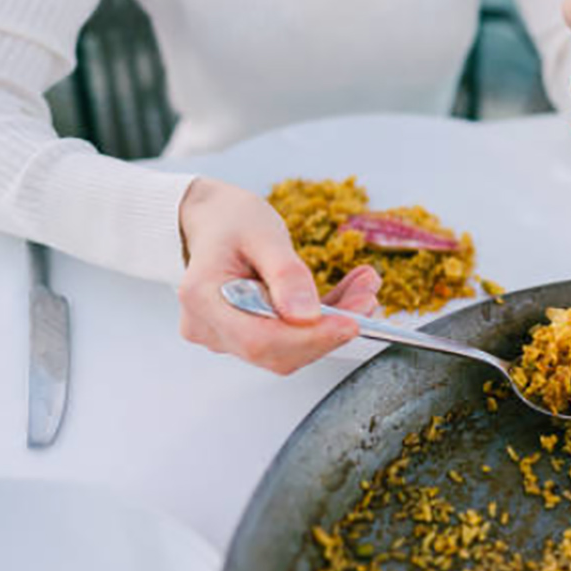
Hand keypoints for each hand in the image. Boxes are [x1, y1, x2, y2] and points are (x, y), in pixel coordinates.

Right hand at [176, 178, 381, 374]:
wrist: (216, 221)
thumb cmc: (231, 221)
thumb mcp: (262, 232)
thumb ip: (285, 273)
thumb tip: (306, 315)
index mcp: (202, 298)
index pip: (259, 339)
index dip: (310, 338)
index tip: (352, 322)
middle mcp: (209, 326)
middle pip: (277, 350)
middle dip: (330, 330)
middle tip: (367, 297)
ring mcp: (226, 336)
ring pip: (289, 348)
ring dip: (332, 324)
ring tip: (363, 290)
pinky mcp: (246, 336)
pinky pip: (290, 339)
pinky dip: (323, 322)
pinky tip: (348, 296)